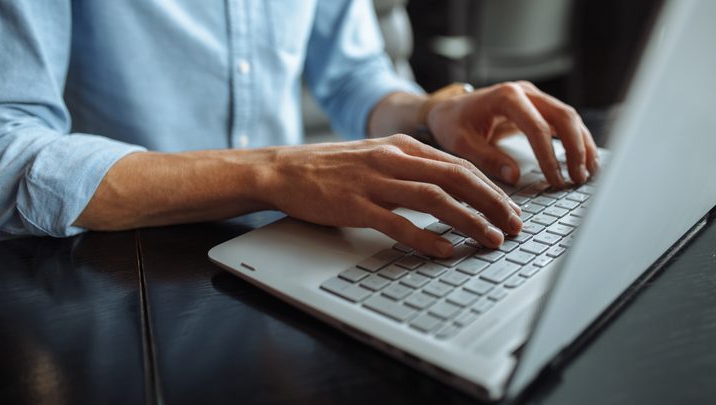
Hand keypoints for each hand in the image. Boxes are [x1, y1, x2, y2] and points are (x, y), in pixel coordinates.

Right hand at [259, 134, 522, 256]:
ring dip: (469, 220)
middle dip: (492, 203)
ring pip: (435, 198)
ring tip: (490, 239)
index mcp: (403, 148)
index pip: (459, 165)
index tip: (510, 209)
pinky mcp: (355, 204)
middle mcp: (393, 160)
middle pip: (456, 178)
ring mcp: (374, 181)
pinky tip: (444, 250)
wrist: (285, 169)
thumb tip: (450, 188)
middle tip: (514, 226)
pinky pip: (398, 222)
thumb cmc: (333, 168)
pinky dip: (425, 238)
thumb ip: (412, 169)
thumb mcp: (378, 157)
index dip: (491, 188)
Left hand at [427, 81, 598, 186]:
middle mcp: (525, 91)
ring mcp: (534, 97)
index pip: (536, 127)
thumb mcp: (461, 143)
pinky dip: (577, 141)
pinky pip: (564, 122)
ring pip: (569, 117)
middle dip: (576, 149)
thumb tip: (514, 177)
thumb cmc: (452, 123)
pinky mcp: (538, 106)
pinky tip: (584, 162)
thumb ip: (487, 158)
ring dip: (582, 145)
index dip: (548, 156)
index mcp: (505, 96)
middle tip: (578, 178)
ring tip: (586, 173)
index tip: (555, 180)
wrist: (449, 109)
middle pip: (564, 117)